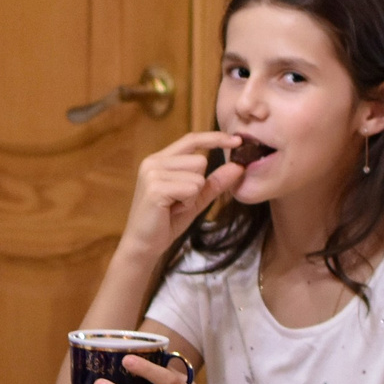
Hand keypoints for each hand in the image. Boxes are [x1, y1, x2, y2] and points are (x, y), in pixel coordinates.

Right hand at [116, 131, 246, 259]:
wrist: (144, 245)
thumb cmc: (167, 221)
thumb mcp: (196, 198)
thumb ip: (215, 182)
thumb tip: (238, 166)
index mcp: (160, 160)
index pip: (191, 139)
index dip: (215, 138)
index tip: (238, 140)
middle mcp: (154, 161)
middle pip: (200, 160)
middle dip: (198, 185)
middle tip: (179, 202)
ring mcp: (153, 173)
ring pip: (198, 176)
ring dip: (193, 196)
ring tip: (174, 207)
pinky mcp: (156, 188)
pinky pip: (191, 188)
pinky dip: (188, 203)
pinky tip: (171, 211)